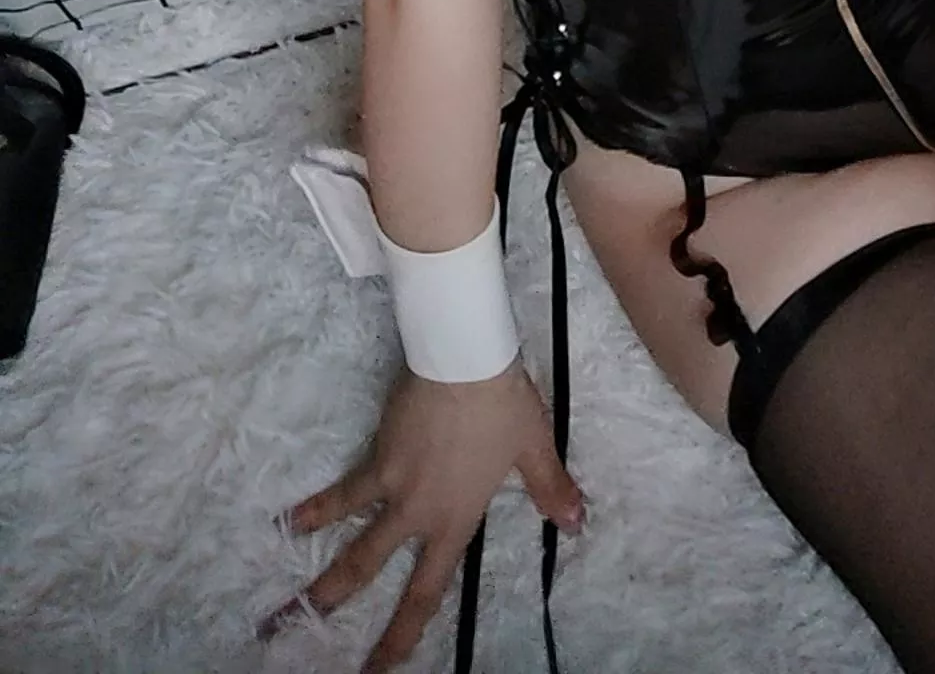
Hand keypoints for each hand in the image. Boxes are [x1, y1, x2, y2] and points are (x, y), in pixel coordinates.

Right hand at [259, 359, 583, 671]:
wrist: (464, 360)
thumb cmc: (502, 405)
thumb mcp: (534, 448)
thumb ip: (550, 490)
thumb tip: (577, 523)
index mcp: (456, 519)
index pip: (428, 589)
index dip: (404, 632)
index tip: (382, 665)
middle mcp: (418, 513)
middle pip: (371, 571)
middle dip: (341, 610)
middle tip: (310, 644)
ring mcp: (391, 487)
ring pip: (349, 540)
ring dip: (319, 573)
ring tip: (288, 606)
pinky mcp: (376, 456)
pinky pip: (342, 491)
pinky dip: (316, 507)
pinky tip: (289, 520)